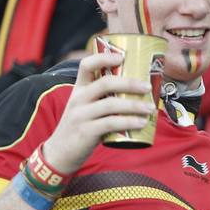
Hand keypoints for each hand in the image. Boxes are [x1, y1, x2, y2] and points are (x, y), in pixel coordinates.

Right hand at [44, 52, 156, 174]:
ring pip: (110, 104)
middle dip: (129, 82)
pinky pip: (111, 123)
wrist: (59, 153)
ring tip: (150, 108)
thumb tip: (140, 90)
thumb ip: (105, 98)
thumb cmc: (81, 126)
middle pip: (105, 83)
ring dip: (134, 105)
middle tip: (147, 86)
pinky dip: (129, 122)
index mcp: (79, 89)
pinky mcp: (85, 132)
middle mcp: (78, 99)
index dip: (104, 57)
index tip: (123, 56)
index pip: (86, 65)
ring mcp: (81, 115)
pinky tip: (142, 122)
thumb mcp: (87, 107)